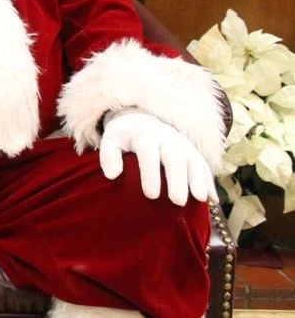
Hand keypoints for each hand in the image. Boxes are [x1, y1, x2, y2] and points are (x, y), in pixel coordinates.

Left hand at [100, 110, 216, 205]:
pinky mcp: (193, 150)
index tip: (151, 195)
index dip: (150, 174)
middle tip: (177, 201)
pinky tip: (212, 198)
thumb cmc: (124, 136)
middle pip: (174, 158)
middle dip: (177, 179)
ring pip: (193, 160)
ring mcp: (183, 143)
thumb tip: (112, 175)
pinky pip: (203, 163)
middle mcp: (166, 137)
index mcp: (144, 135)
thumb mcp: (111, 140)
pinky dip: (208, 179)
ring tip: (200, 199)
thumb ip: (108, 155)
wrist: (142, 118)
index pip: (148, 155)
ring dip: (198, 179)